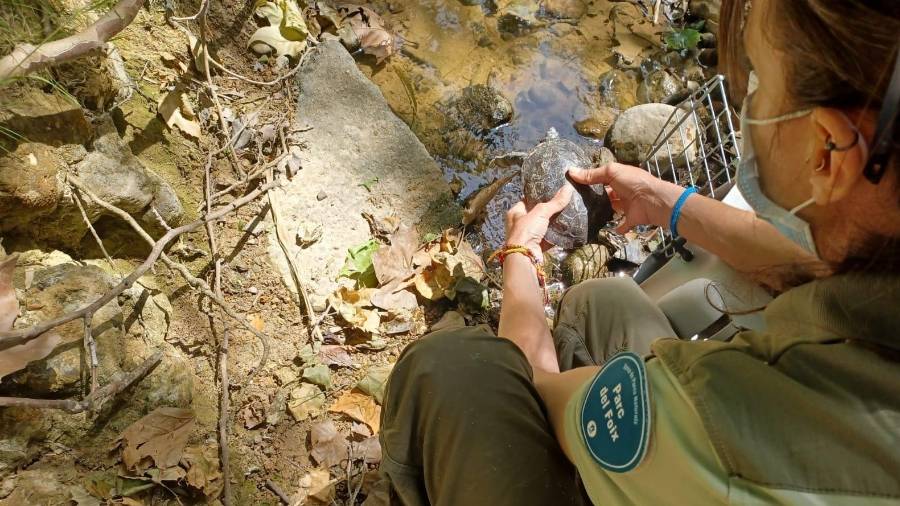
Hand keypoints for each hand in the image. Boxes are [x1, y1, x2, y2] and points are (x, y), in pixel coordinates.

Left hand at [505, 185, 573, 261]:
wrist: (525, 257)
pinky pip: (548, 238)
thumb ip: (555, 202)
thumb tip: (568, 187)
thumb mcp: (541, 212)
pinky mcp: (537, 246)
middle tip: (562, 202)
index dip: (538, 196)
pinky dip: (556, 234)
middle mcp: (519, 224)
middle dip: (548, 210)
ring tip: (567, 213)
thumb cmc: (526, 230)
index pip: (527, 200)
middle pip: (536, 213)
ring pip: (543, 226)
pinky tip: (566, 228)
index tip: (552, 191)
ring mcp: (528, 236)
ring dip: (553, 222)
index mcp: (515, 212)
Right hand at [568, 163, 683, 232]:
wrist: (652, 201)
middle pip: (607, 194)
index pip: (603, 178)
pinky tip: (607, 230)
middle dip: (596, 197)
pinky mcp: (630, 219)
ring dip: (604, 211)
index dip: (592, 180)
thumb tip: (570, 172)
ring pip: (613, 208)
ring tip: (585, 214)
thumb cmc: (633, 182)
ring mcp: (627, 206)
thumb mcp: (611, 173)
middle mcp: (623, 191)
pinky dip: (617, 228)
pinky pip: (622, 225)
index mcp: (620, 178)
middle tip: (577, 201)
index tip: (576, 185)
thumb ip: (592, 174)